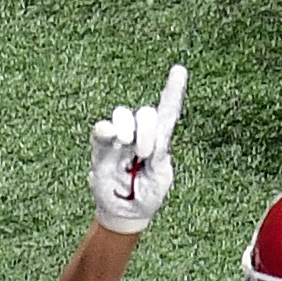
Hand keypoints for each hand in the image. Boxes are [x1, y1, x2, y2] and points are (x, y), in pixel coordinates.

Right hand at [88, 63, 187, 234]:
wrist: (126, 211)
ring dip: (128, 130)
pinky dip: (107, 129)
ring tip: (128, 149)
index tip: (179, 70)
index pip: (168, 111)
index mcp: (160, 140)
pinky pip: (102, 130)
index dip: (172, 90)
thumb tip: (147, 139)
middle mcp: (140, 133)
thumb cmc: (147, 194)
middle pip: (145, 112)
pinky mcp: (102, 147)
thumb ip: (159, 157)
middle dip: (147, 131)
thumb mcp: (161, 178)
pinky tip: (113, 135)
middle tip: (144, 155)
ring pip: (123, 114)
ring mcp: (120, 138)